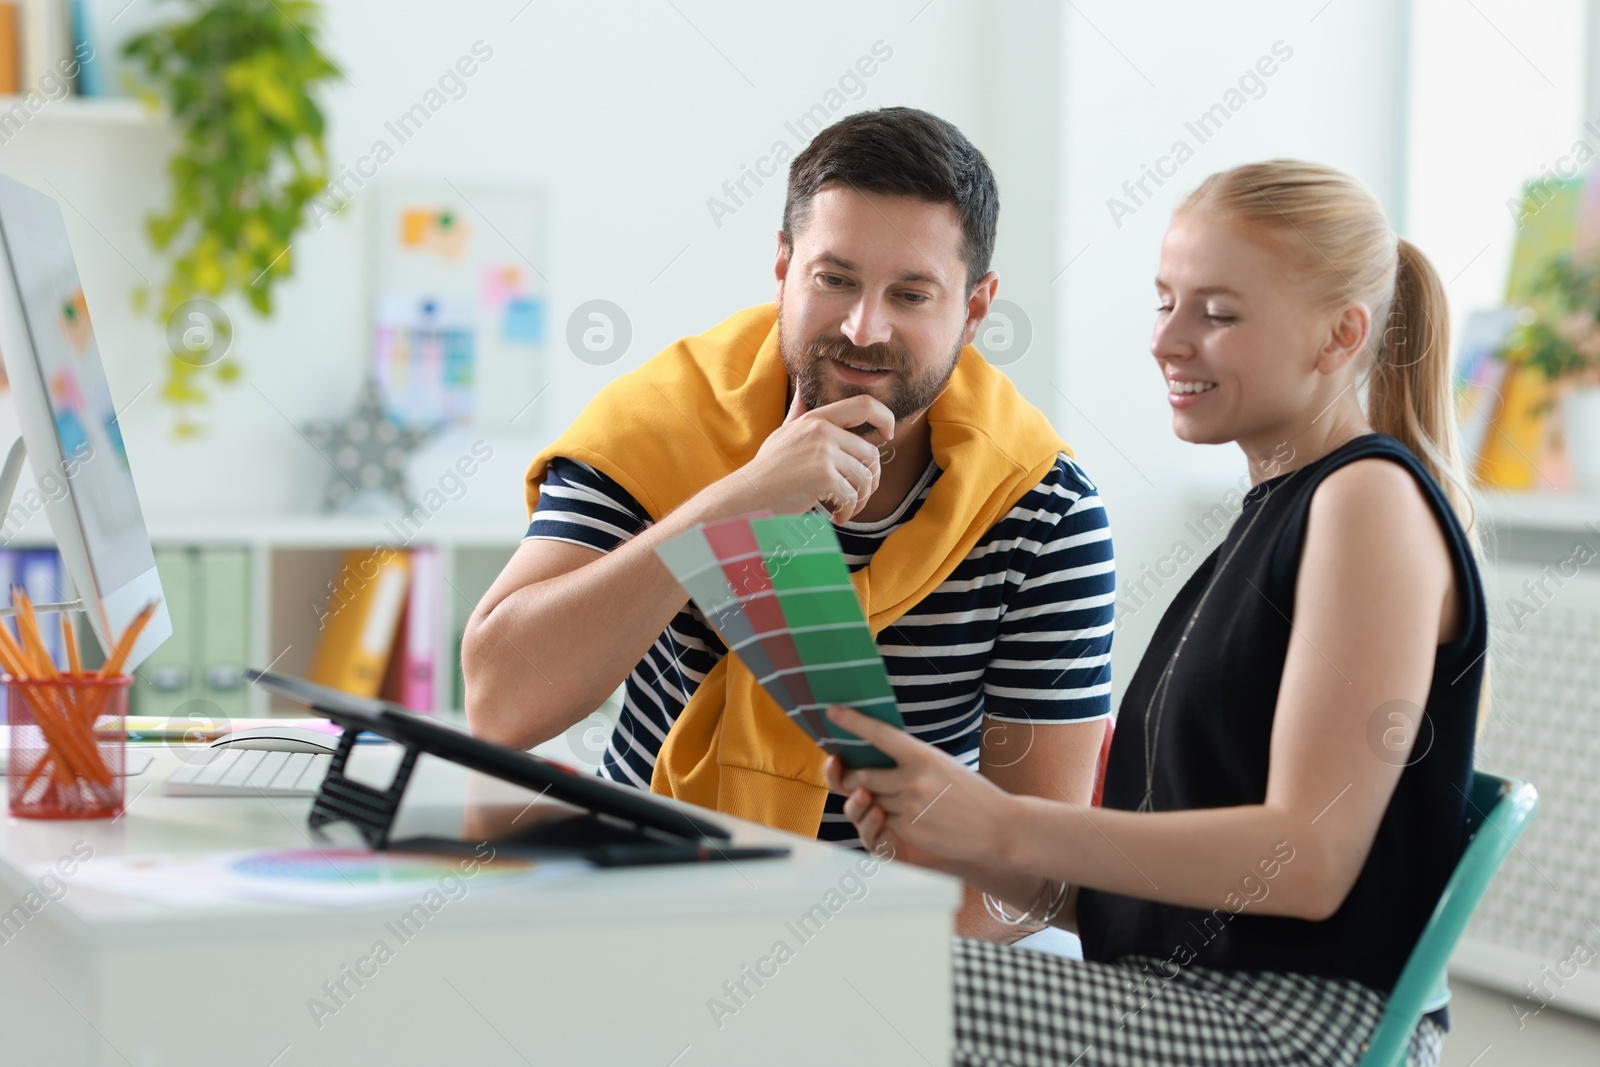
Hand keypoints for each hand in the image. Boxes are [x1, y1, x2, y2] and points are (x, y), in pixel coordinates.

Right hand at [717, 382, 895, 522]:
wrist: (746, 495)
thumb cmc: (767, 468)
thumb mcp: (783, 431)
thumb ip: (799, 411)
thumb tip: (801, 386)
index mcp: (816, 418)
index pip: (864, 405)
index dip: (885, 417)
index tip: (888, 434)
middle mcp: (822, 431)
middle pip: (871, 453)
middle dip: (872, 479)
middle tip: (860, 495)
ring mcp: (823, 453)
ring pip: (865, 478)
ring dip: (861, 500)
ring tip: (846, 509)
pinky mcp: (823, 476)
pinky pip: (852, 496)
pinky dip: (849, 511)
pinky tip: (836, 516)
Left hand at [822, 705, 1016, 870]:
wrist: (997, 827)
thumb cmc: (970, 792)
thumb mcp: (943, 764)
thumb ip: (912, 761)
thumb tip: (877, 759)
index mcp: (923, 755)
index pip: (880, 734)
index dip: (853, 722)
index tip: (833, 711)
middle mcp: (912, 779)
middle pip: (862, 776)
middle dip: (855, 779)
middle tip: (855, 776)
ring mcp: (908, 807)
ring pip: (870, 800)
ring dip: (875, 801)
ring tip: (899, 800)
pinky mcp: (907, 830)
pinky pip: (882, 822)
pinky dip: (887, 820)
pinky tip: (913, 818)